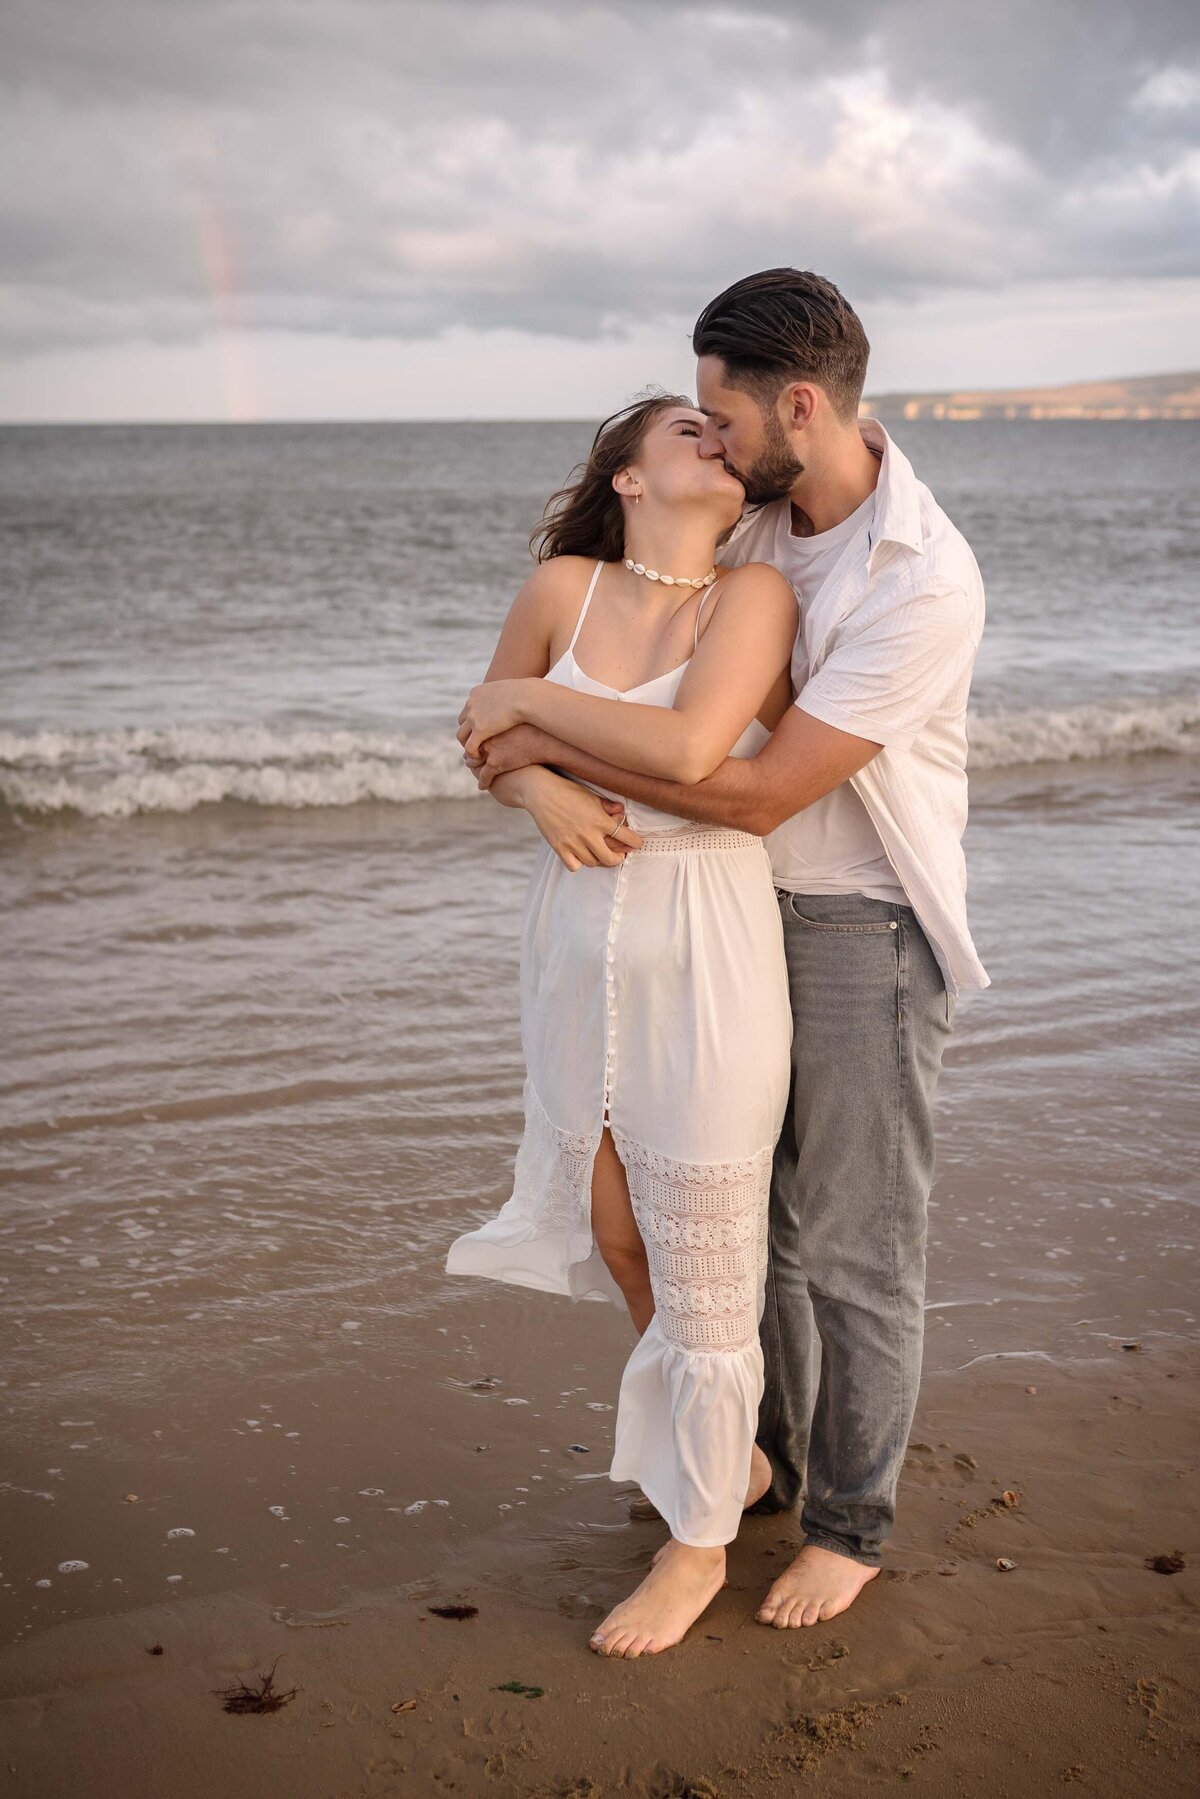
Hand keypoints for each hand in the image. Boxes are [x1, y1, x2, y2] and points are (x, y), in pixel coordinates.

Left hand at [457, 680, 528, 758]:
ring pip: (462, 735)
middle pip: (462, 722)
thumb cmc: (528, 695)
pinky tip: (480, 758)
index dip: (474, 720)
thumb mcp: (514, 691)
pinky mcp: (480, 729)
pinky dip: (472, 753)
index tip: (482, 729)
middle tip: (478, 742)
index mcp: (477, 692)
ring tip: (477, 752)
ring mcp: (474, 717)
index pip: (469, 708)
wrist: (528, 697)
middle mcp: (471, 703)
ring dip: (468, 744)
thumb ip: (508, 695)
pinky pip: (469, 746)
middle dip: (468, 732)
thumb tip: (514, 698)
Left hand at [463, 723, 545, 788]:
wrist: (547, 742)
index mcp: (493, 725)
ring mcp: (490, 751)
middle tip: (470, 761)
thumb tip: (513, 721)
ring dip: (474, 769)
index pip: (477, 734)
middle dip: (471, 755)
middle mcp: (488, 737)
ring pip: (474, 763)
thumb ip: (512, 724)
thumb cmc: (540, 730)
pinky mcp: (494, 764)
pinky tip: (483, 786)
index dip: (476, 742)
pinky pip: (484, 776)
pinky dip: (483, 782)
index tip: (478, 747)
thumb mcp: (523, 722)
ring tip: (477, 775)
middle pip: (472, 747)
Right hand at [522, 770, 642, 871]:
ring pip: (593, 863)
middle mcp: (588, 834)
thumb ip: (607, 806)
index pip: (625, 836)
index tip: (637, 844)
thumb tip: (620, 810)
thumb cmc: (567, 791)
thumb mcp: (591, 796)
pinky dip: (579, 863)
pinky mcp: (559, 847)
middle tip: (619, 855)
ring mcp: (573, 842)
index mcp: (599, 820)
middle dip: (618, 858)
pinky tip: (580, 855)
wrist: (541, 793)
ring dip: (598, 859)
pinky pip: (574, 866)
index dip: (635, 842)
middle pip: (610, 858)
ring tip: (598, 853)